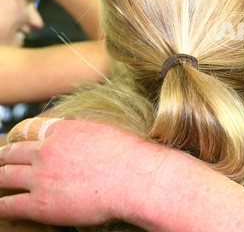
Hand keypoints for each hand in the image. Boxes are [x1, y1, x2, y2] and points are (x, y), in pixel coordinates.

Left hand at [0, 120, 168, 225]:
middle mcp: (47, 151)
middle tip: (1, 163)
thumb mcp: (103, 132)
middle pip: (12, 153)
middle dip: (4, 158)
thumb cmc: (129, 158)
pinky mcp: (40, 204)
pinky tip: (0, 206)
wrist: (134, 180)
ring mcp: (41, 177)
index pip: (32, 133)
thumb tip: (77, 136)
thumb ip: (82, 133)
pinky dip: (1, 204)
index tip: (21, 148)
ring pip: (5, 176)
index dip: (24, 142)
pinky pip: (8, 204)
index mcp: (62, 132)